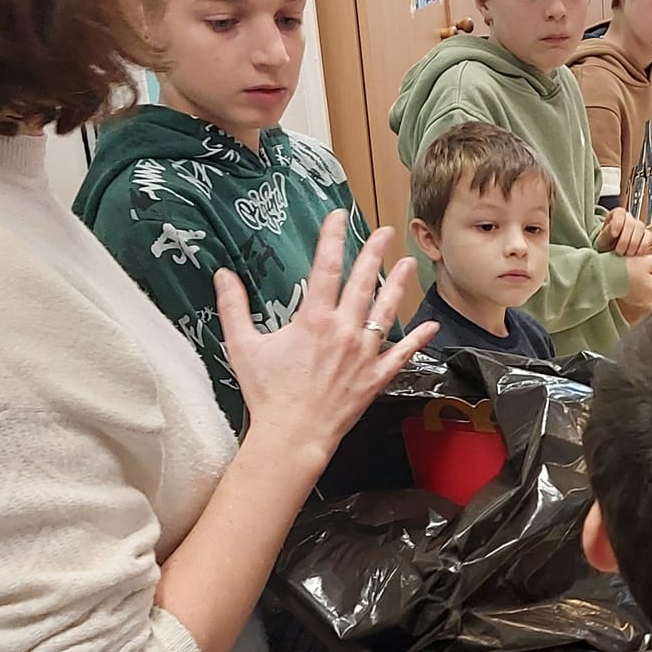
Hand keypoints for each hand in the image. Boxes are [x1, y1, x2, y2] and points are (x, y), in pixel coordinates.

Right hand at [221, 214, 431, 466]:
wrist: (293, 435)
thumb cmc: (267, 392)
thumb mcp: (243, 346)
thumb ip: (233, 307)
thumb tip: (222, 274)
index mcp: (314, 319)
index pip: (326, 267)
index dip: (333, 237)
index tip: (339, 215)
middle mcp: (344, 330)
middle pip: (363, 282)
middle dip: (374, 253)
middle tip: (385, 232)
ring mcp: (364, 354)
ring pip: (386, 311)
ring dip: (398, 285)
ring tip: (408, 264)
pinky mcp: (375, 377)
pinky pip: (401, 354)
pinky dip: (416, 339)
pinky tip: (430, 325)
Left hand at [599, 208, 651, 256]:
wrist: (612, 253)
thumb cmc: (606, 244)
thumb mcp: (602, 240)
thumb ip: (606, 233)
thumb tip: (611, 230)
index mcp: (616, 215)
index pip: (620, 213)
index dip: (618, 223)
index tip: (614, 235)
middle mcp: (628, 218)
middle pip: (631, 222)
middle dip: (625, 239)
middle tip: (619, 251)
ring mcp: (638, 226)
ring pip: (640, 228)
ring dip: (633, 243)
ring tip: (627, 254)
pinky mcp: (646, 235)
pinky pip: (648, 236)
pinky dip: (643, 245)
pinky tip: (636, 253)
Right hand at [624, 254, 651, 311]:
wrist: (605, 273)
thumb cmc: (628, 266)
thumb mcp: (651, 262)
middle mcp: (649, 299)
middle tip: (650, 266)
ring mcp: (639, 301)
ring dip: (650, 281)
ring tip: (640, 269)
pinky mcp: (631, 300)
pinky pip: (642, 293)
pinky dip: (641, 285)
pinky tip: (634, 276)